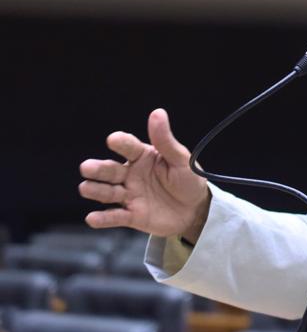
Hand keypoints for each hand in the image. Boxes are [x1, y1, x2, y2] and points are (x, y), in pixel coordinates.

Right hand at [79, 108, 210, 241]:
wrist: (195, 210)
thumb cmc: (188, 180)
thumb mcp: (181, 159)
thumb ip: (165, 140)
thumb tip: (157, 113)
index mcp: (143, 157)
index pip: (129, 147)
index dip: (121, 143)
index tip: (112, 139)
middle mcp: (131, 175)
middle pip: (111, 171)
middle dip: (98, 169)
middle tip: (87, 167)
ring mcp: (130, 195)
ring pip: (108, 193)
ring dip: (96, 191)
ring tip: (85, 187)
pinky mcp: (132, 215)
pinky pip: (115, 217)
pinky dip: (103, 219)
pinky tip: (92, 218)